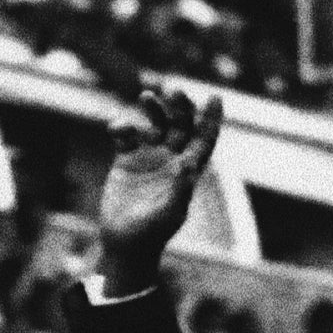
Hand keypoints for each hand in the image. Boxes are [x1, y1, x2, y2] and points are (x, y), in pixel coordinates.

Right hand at [97, 88, 221, 296]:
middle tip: (174, 90)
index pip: (204, 138)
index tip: (215, 97)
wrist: (124, 242)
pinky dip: (122, 126)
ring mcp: (148, 157)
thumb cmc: (152, 233)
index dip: (211, 118)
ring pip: (154, 123)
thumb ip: (181, 188)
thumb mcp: (169, 213)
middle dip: (180, 106)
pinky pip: (126, 135)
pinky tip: (117, 128)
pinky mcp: (125, 160)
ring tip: (146, 96)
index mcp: (187, 169)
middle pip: (180, 124)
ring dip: (153, 108)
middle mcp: (170, 159)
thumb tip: (189, 163)